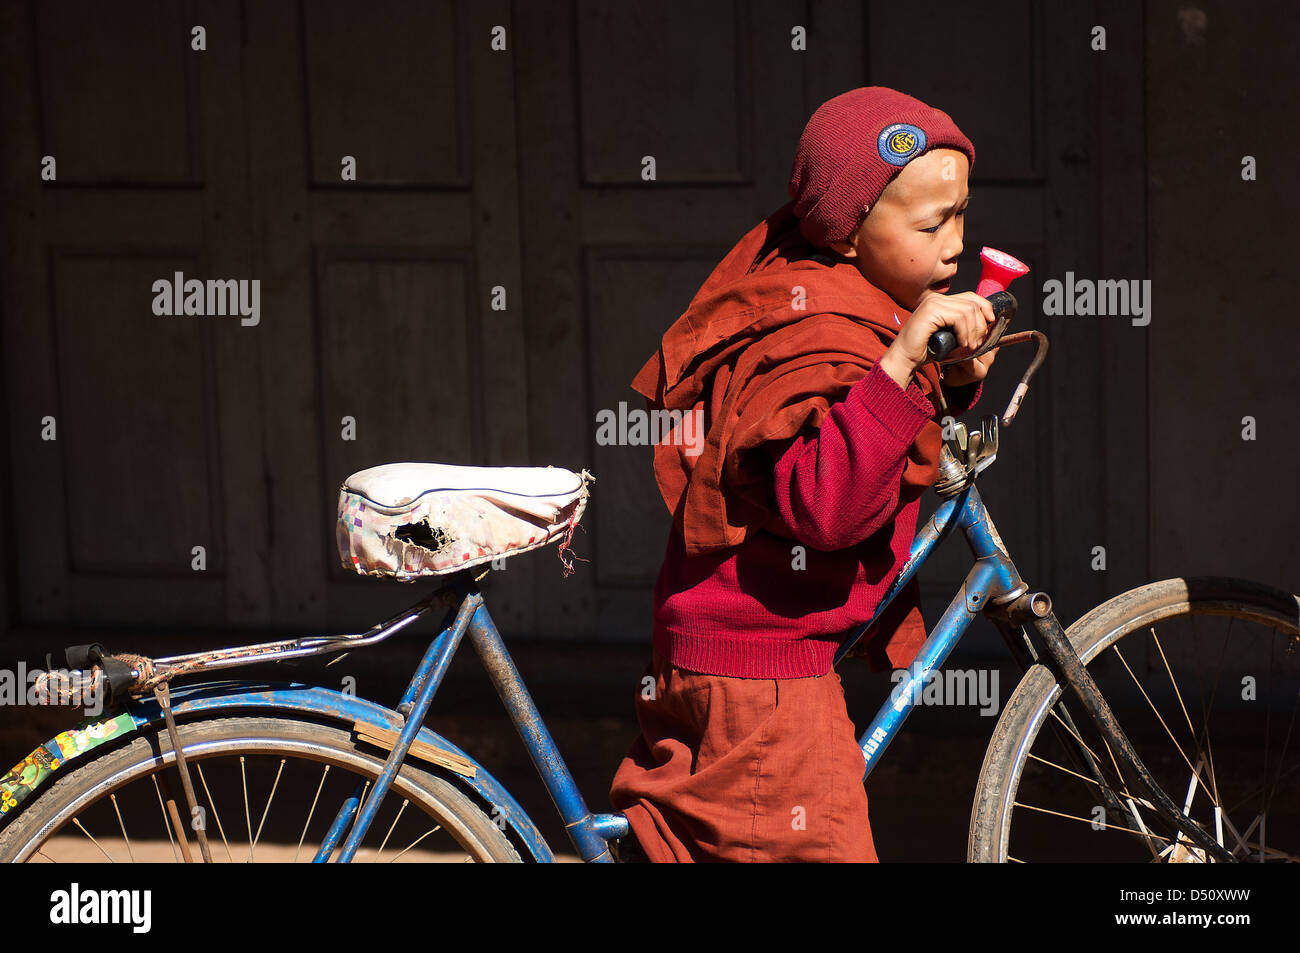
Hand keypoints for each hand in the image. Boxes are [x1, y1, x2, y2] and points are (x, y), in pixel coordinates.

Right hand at [878, 291, 996, 388]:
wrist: (905, 360)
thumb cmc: (926, 351)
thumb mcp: (952, 337)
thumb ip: (966, 326)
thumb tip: (990, 320)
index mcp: (940, 302)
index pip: (971, 297)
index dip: (985, 308)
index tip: (990, 324)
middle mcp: (936, 299)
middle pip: (973, 303)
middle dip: (981, 325)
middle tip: (976, 345)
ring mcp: (933, 303)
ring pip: (969, 310)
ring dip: (973, 332)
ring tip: (968, 348)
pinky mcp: (931, 311)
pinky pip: (959, 317)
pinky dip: (965, 333)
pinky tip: (961, 346)